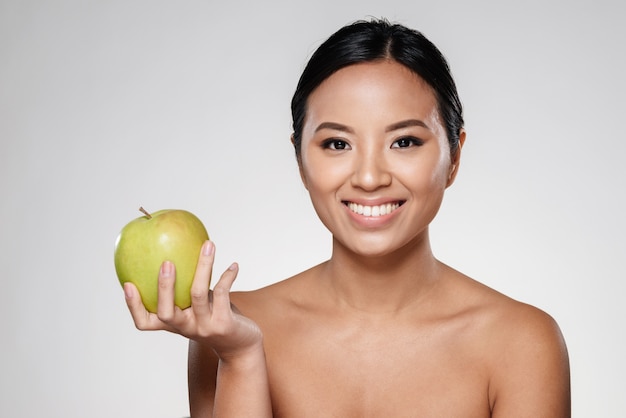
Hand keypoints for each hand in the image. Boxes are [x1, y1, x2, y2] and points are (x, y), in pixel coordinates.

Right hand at [124, 240, 262, 358]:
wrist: (241, 345)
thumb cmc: (215, 318)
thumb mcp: (197, 306)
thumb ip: (185, 289)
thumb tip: (175, 251)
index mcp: (174, 324)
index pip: (145, 322)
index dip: (133, 307)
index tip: (127, 284)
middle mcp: (186, 328)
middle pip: (167, 312)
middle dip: (164, 287)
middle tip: (166, 262)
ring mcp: (204, 327)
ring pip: (197, 294)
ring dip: (203, 267)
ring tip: (208, 246)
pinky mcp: (224, 324)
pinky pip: (222, 293)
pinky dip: (227, 276)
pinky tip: (234, 265)